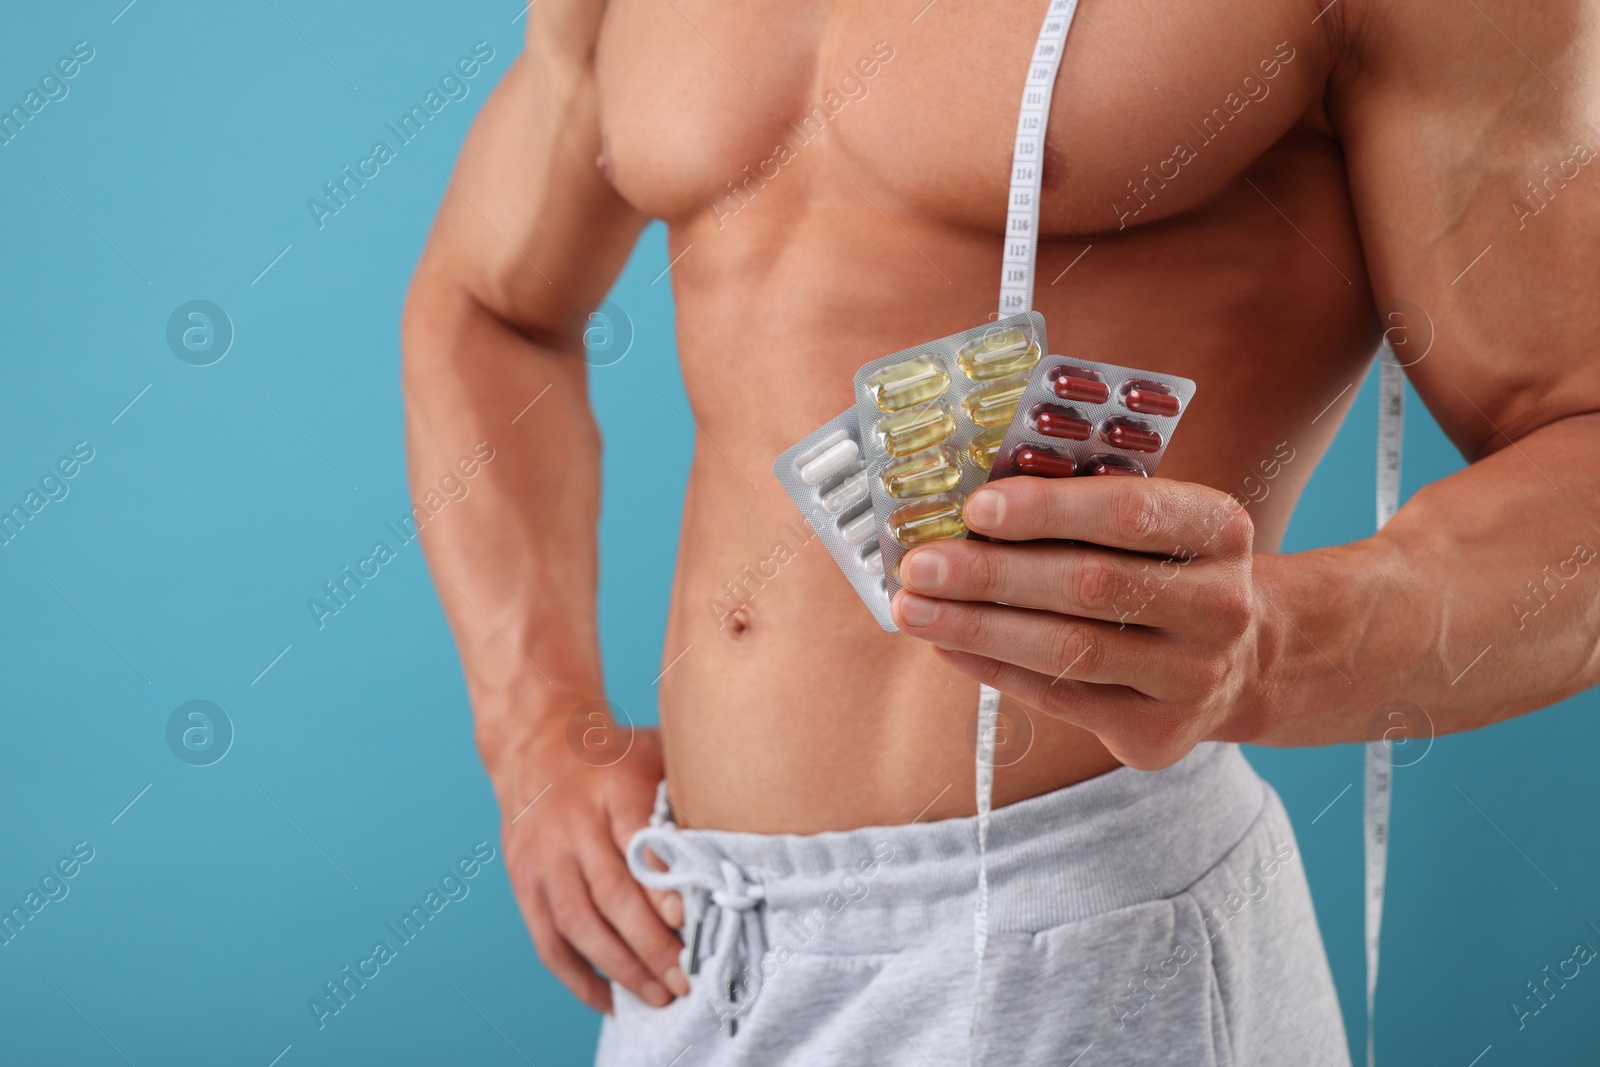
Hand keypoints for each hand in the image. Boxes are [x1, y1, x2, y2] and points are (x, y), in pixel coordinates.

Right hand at [491, 716, 689, 1012]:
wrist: (537, 744)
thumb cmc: (614, 756)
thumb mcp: (654, 755)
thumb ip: (685, 797)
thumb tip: (730, 850)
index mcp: (614, 789)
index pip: (638, 842)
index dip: (662, 886)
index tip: (688, 919)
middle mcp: (573, 825)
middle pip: (611, 893)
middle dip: (650, 944)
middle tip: (685, 977)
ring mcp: (544, 857)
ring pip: (579, 924)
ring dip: (620, 967)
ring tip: (658, 994)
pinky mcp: (524, 882)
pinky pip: (548, 940)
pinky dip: (577, 976)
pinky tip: (610, 998)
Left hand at [890, 475, 1260, 768]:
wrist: (1240, 662)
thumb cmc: (1163, 573)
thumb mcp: (1154, 525)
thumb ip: (1080, 510)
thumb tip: (966, 510)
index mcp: (1219, 530)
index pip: (1128, 513)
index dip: (1047, 510)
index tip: (974, 507)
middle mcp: (1220, 606)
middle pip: (1090, 586)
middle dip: (991, 574)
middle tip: (919, 565)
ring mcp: (1195, 677)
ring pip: (1070, 651)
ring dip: (979, 627)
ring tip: (914, 609)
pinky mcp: (1160, 733)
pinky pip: (1061, 699)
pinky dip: (996, 669)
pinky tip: (947, 646)